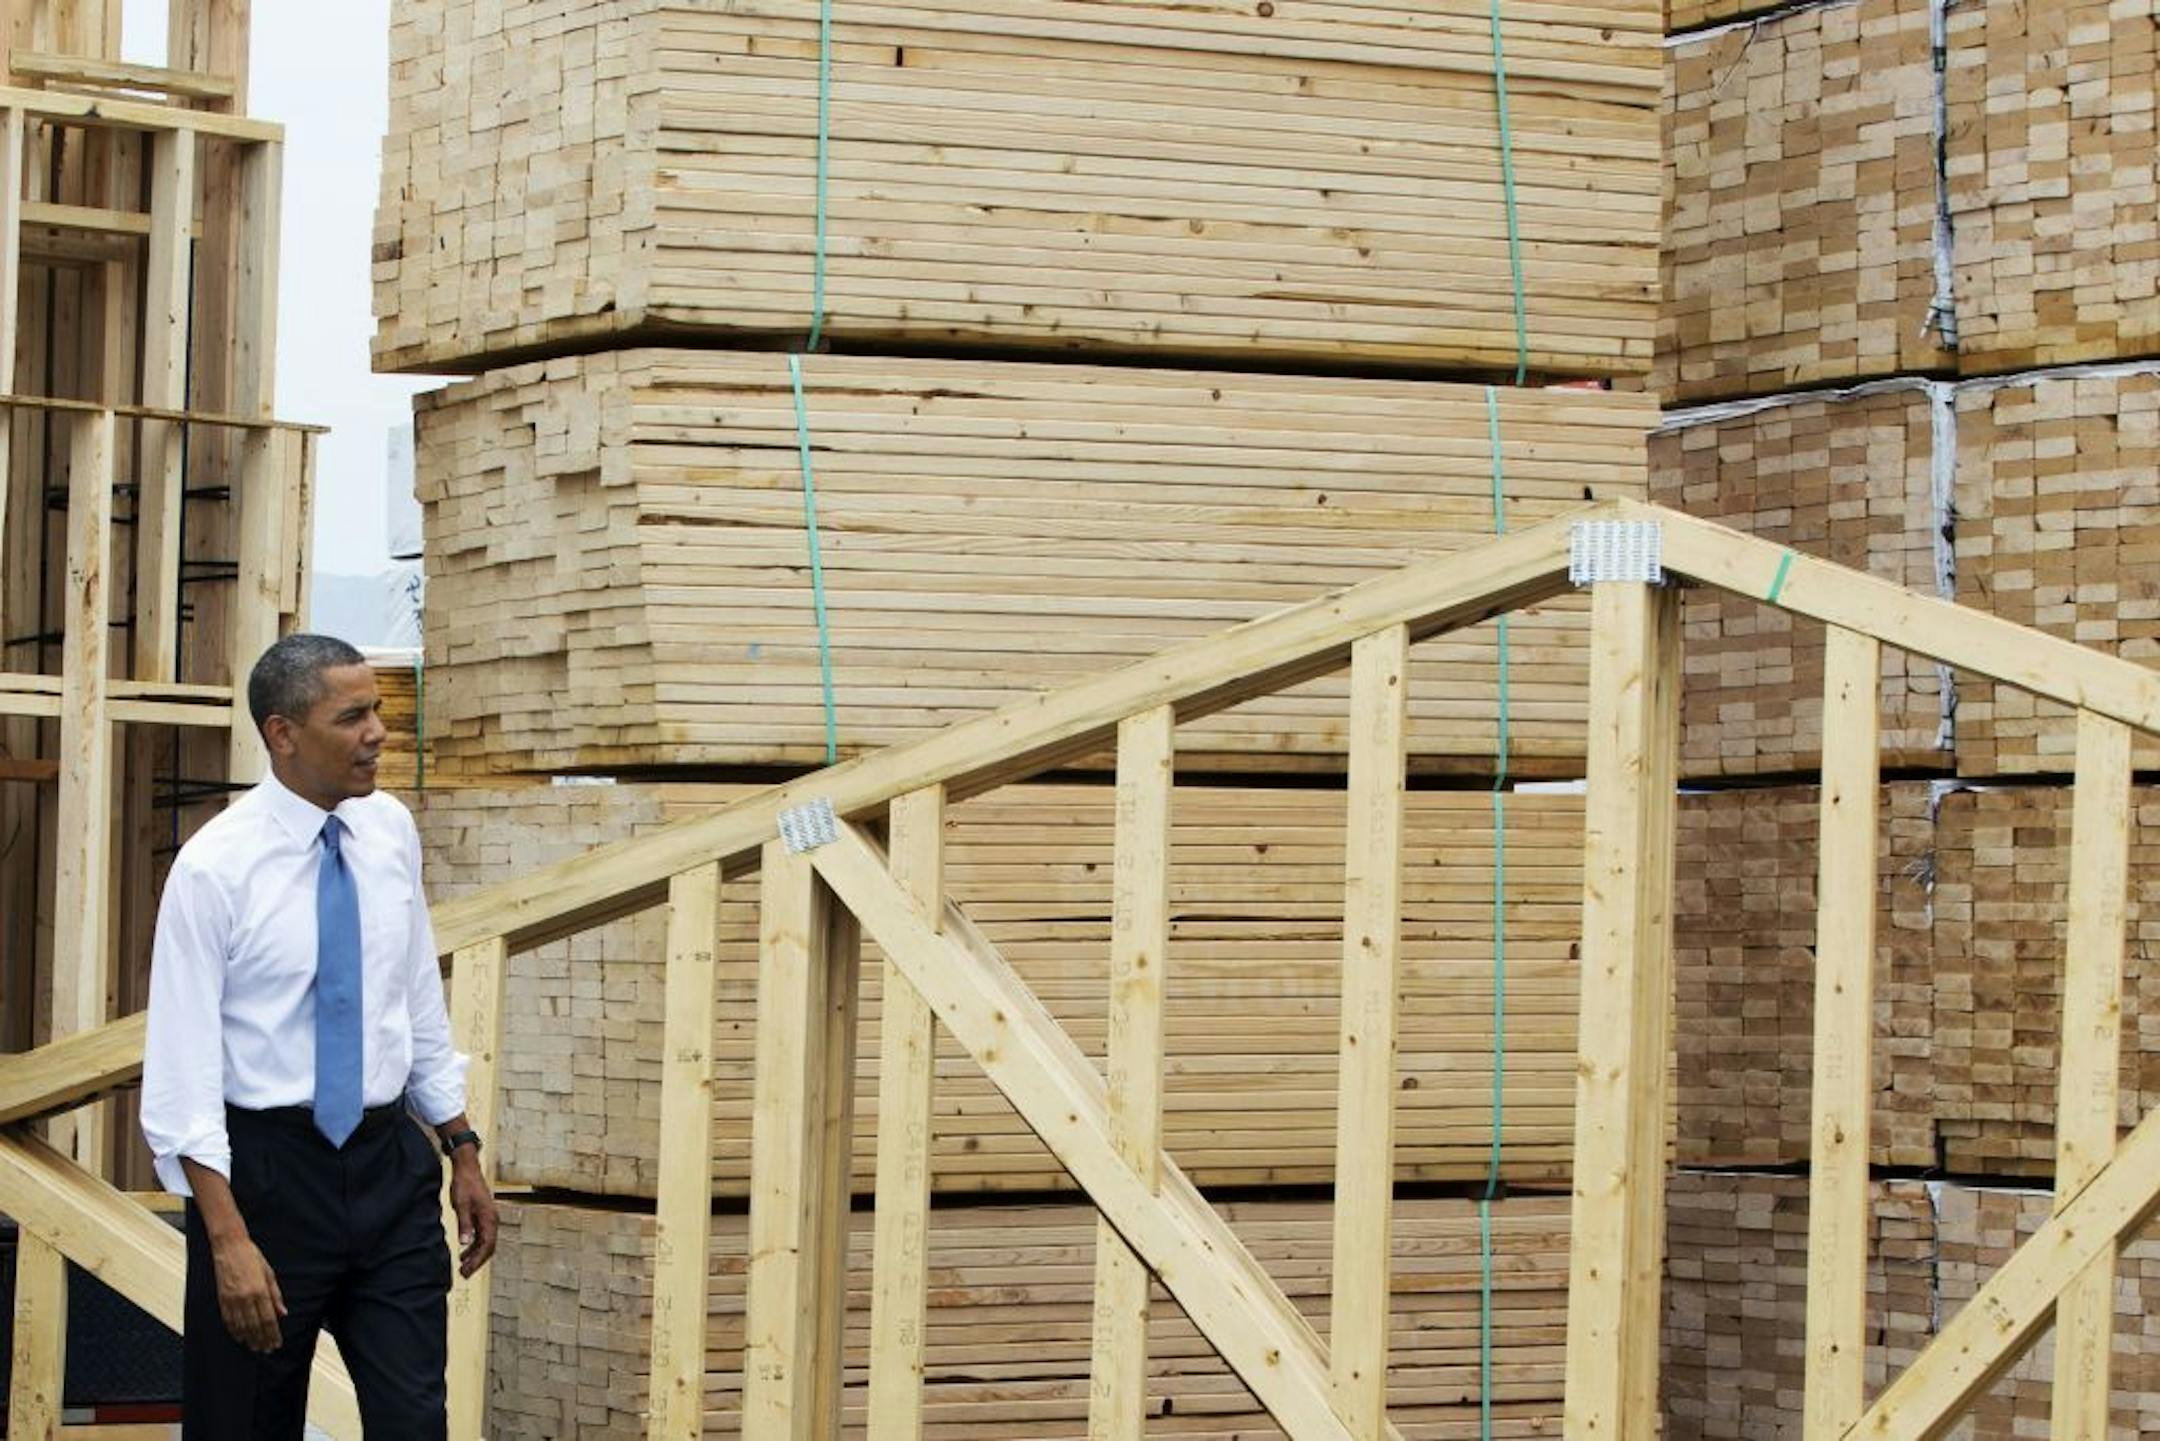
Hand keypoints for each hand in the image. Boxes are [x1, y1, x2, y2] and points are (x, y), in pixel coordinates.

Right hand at [211, 1235, 287, 1352]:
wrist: (229, 1247)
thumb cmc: (253, 1257)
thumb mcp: (269, 1273)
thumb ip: (276, 1295)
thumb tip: (283, 1313)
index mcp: (260, 1290)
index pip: (269, 1319)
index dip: (273, 1334)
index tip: (276, 1343)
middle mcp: (246, 1297)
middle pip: (255, 1326)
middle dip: (262, 1340)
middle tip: (267, 1350)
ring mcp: (232, 1299)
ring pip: (241, 1325)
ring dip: (249, 1338)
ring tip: (255, 1347)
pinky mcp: (222, 1298)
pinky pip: (228, 1319)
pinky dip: (234, 1330)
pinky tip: (240, 1337)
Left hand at [448, 1152, 497, 1278]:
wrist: (467, 1168)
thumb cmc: (464, 1185)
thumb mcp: (461, 1205)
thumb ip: (464, 1225)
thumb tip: (465, 1243)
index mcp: (489, 1218)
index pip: (487, 1246)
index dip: (477, 1261)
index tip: (466, 1271)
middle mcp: (492, 1220)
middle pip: (488, 1247)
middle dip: (477, 1262)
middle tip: (464, 1274)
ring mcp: (488, 1218)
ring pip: (485, 1243)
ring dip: (475, 1256)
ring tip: (463, 1267)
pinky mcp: (482, 1216)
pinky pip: (481, 1236)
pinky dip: (473, 1246)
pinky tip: (464, 1252)